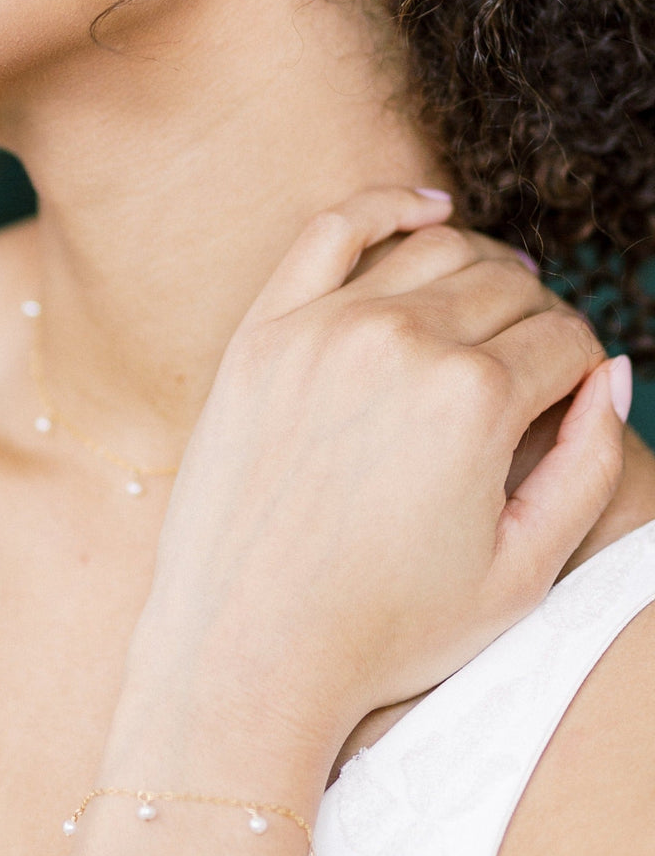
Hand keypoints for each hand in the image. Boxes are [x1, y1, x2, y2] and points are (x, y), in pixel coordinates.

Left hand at [130, 185, 626, 761]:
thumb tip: (608, 374)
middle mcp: (401, 343)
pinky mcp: (264, 330)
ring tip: (493, 295)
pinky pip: (332, 230)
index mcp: (474, 400)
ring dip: (480, 265)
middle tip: (527, 357)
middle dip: (535, 317)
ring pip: (434, 252)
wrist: (248, 648)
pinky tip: (426, 210)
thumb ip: (586, 465)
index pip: (561, 339)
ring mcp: (324, 326)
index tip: (563, 392)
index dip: (576, 364)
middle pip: (505, 288)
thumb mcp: (522, 572)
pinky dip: (389, 207)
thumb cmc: (385, 626)